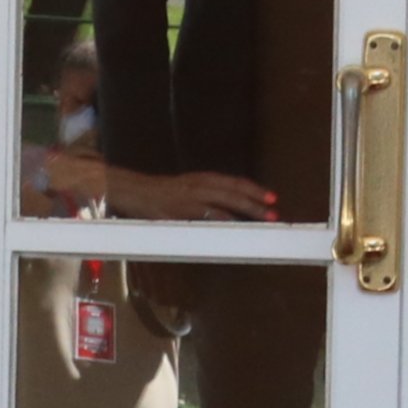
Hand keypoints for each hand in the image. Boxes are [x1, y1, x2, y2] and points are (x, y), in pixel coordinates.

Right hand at [108, 166, 278, 223]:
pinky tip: (235, 228)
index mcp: (202, 178)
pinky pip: (207, 216)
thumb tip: (227, 209)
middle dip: (256, 202)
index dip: (254, 189)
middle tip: (274, 212)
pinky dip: (223, 222)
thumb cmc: (159, 194)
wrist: (133, 191)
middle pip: (235, 191)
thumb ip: (206, 196)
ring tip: (263, 221)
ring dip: (246, 212)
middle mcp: (200, 185)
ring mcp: (192, 198)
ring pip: (226, 203)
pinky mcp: (182, 211)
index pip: (234, 182)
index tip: (271, 198)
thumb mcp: (186, 189)